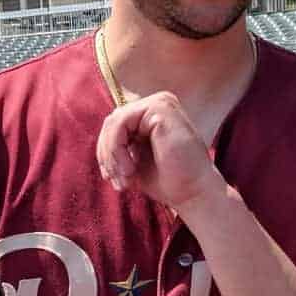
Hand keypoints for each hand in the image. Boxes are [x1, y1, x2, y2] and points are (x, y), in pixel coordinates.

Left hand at [96, 92, 223, 210]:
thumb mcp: (136, 161)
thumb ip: (121, 147)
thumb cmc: (170, 181)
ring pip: (114, 122)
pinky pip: (121, 122)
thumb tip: (101, 148)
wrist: (194, 193)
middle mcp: (158, 103)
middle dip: (107, 155)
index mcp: (154, 114)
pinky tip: (130, 169)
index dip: (107, 152)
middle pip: (112, 122)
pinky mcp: (160, 108)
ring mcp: (160, 102)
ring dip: (112, 155)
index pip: (116, 125)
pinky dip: (117, 148)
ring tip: (125, 178)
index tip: (112, 179)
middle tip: (116, 182)